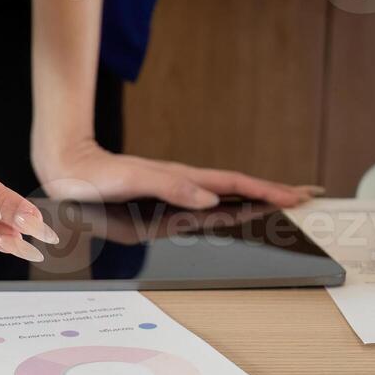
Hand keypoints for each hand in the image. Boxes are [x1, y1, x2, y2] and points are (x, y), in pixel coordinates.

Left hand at [32, 136, 313, 209]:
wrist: (68, 168)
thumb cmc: (96, 176)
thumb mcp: (134, 180)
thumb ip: (173, 187)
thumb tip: (212, 196)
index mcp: (183, 178)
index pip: (235, 183)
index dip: (267, 190)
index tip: (296, 194)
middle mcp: (185, 183)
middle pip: (239, 187)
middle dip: (273, 191)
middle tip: (305, 195)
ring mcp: (178, 189)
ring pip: (227, 192)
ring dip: (256, 196)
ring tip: (283, 200)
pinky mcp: (167, 196)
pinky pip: (209, 199)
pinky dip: (231, 202)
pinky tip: (236, 206)